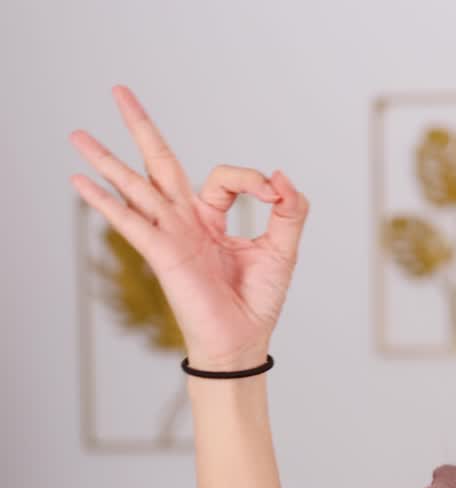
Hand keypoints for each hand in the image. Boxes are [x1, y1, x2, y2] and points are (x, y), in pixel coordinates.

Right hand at [69, 85, 308, 370]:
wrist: (243, 339)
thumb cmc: (258, 299)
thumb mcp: (283, 248)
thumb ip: (289, 210)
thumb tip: (281, 174)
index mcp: (212, 218)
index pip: (223, 178)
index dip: (251, 177)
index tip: (273, 192)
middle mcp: (186, 222)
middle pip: (159, 163)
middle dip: (140, 126)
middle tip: (119, 90)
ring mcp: (171, 236)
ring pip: (136, 187)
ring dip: (106, 160)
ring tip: (76, 134)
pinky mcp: (163, 254)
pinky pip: (131, 222)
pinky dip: (105, 202)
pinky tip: (80, 182)